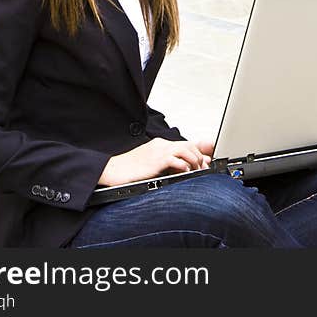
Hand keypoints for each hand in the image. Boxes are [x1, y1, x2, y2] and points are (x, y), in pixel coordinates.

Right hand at [98, 138, 213, 186]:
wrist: (111, 171)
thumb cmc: (129, 169)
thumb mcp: (151, 165)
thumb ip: (167, 164)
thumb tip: (184, 168)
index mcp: (160, 144)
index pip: (186, 144)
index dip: (198, 152)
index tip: (205, 162)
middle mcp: (161, 145)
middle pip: (189, 145)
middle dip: (200, 156)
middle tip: (203, 168)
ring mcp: (158, 152)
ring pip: (186, 150)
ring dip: (195, 161)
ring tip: (196, 171)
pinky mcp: (155, 161)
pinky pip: (176, 160)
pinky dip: (184, 166)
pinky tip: (185, 173)